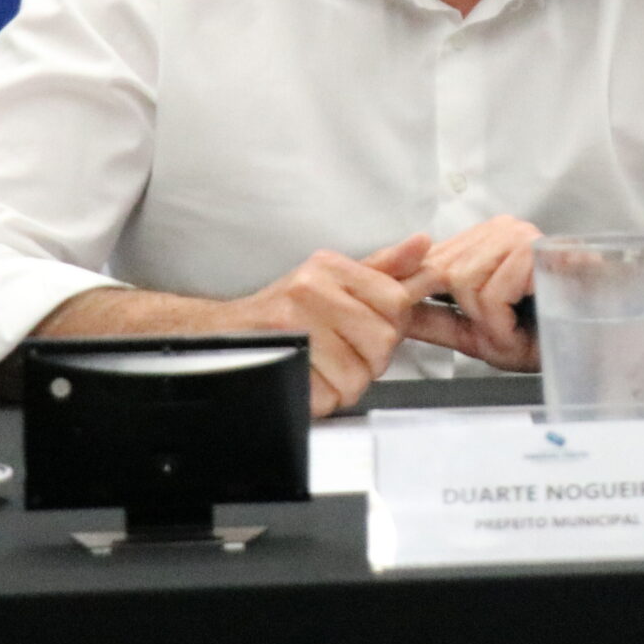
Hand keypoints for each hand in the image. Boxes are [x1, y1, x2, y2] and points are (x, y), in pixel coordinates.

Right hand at [210, 231, 430, 416]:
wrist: (220, 333)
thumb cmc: (284, 309)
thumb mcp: (332, 279)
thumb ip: (383, 268)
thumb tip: (422, 243)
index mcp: (328, 268)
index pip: (397, 302)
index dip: (393, 325)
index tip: (372, 329)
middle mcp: (309, 290)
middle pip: (382, 342)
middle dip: (371, 359)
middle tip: (348, 354)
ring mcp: (291, 326)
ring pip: (357, 376)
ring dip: (346, 384)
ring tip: (326, 369)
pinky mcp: (278, 362)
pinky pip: (327, 397)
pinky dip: (323, 399)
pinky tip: (310, 382)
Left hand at [400, 215, 541, 371]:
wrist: (592, 346)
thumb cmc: (542, 337)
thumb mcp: (477, 333)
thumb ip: (434, 318)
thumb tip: (391, 310)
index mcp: (485, 241)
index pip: (429, 257)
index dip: (407, 284)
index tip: (392, 309)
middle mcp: (502, 229)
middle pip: (442, 271)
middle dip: (462, 314)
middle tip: (497, 334)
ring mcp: (520, 235)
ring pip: (463, 282)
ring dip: (484, 322)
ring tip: (512, 331)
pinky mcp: (534, 251)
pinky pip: (489, 294)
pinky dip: (499, 324)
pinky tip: (520, 328)